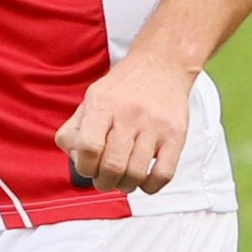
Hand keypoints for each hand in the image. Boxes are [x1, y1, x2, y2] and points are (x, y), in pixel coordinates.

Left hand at [53, 51, 195, 193]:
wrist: (162, 65)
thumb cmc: (123, 87)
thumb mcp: (92, 97)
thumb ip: (76, 128)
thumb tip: (76, 159)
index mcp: (103, 103)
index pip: (89, 146)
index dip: (85, 167)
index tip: (87, 168)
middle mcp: (129, 113)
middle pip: (113, 165)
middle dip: (104, 182)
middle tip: (104, 180)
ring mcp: (154, 125)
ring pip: (137, 173)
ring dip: (126, 185)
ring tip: (123, 180)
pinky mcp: (176, 135)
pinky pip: (163, 174)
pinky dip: (150, 186)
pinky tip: (144, 180)